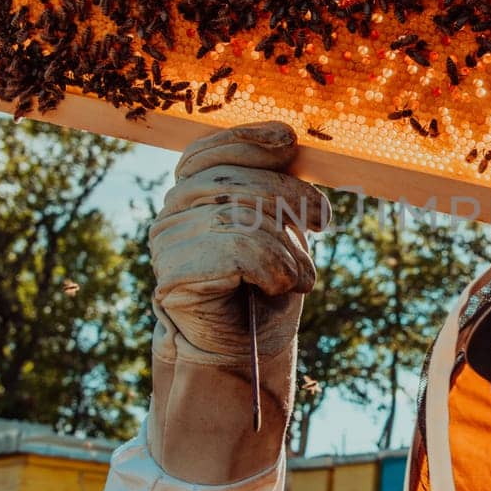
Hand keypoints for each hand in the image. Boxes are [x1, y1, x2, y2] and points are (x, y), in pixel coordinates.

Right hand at [148, 122, 330, 368]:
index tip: (290, 139)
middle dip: (290, 195)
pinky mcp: (173, 276)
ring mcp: (167, 244)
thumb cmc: (265, 287)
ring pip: (239, 216)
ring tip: (301, 274)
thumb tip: (287, 139)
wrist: (246, 352)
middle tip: (323, 222)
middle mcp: (171, 214)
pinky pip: (237, 252)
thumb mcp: (277, 226)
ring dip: (286, 247)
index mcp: (190, 195)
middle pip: (233, 179)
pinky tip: (281, 286)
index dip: (248, 138)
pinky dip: (274, 268)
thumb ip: (271, 186)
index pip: (207, 151)